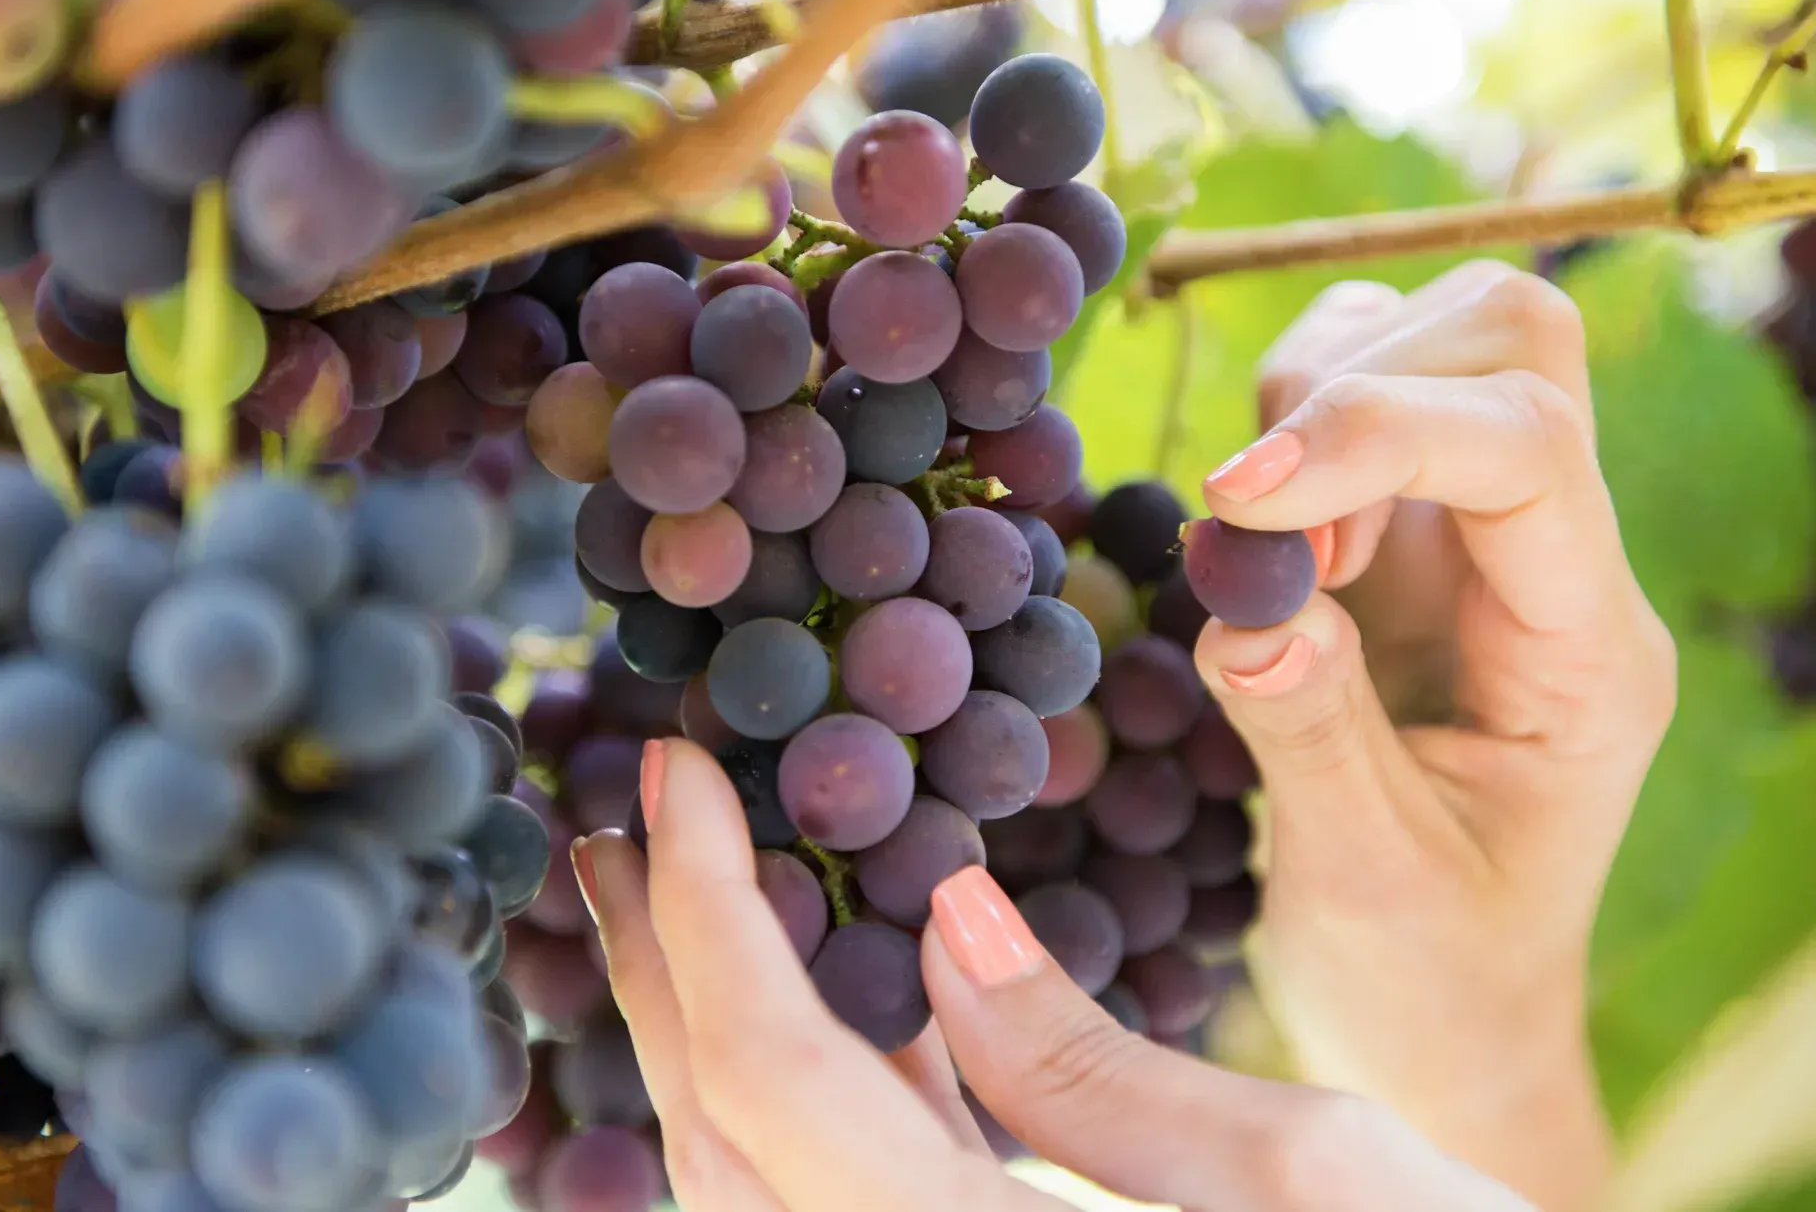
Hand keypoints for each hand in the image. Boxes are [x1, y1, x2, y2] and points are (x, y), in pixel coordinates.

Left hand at [570, 738, 1536, 1211]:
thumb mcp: (1310, 1173)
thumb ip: (1086, 1065)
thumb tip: (947, 919)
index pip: (769, 1077)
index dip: (699, 909)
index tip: (670, 766)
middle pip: (723, 1138)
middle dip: (659, 966)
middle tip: (623, 821)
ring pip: (757, 1188)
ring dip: (713, 1033)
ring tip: (691, 896)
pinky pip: (838, 1211)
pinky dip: (812, 1106)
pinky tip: (848, 1016)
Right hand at [1192, 261, 1678, 1211]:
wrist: (1436, 1020)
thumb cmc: (1422, 978)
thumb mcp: (1365, 883)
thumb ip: (1310, 732)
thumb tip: (1247, 604)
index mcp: (1589, 656)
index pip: (1527, 450)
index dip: (1373, 435)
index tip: (1237, 502)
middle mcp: (1555, 568)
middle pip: (1511, 338)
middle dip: (1354, 387)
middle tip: (1264, 528)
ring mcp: (1484, 542)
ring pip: (1434, 335)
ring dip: (1312, 398)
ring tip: (1266, 548)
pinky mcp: (1407, 542)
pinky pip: (1358, 390)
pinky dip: (1286, 421)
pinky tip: (1265, 535)